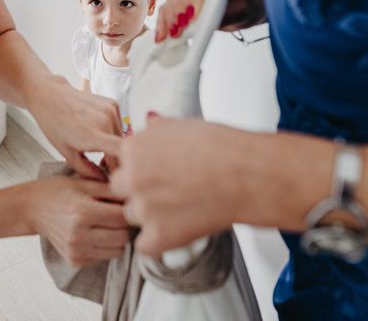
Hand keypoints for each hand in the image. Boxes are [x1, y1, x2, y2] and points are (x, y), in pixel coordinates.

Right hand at [28, 176, 129, 265]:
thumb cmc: (58, 191)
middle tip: (117, 214)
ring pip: (117, 250)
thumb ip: (112, 190)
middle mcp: (79, 235)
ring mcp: (76, 250)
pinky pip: (105, 257)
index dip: (129, 209)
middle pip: (123, 237)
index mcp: (82, 212)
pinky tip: (95, 233)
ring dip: (117, 237)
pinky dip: (105, 246)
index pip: (123, 217)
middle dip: (124, 225)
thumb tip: (137, 197)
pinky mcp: (75, 261)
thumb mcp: (84, 183)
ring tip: (106, 223)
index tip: (126, 203)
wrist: (32, 208)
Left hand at [29, 77, 122, 180]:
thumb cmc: (54, 123)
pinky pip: (119, 124)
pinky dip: (112, 131)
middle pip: (123, 148)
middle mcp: (105, 121)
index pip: (121, 155)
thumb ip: (87, 170)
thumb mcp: (67, 153)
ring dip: (115, 145)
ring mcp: (111, 110)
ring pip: (122, 136)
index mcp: (92, 135)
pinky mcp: (113, 103)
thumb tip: (103, 180)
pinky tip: (98, 131)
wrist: (50, 96)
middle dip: (116, 159)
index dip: (122, 168)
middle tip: (103, 165)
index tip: (115, 175)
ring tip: (97, 147)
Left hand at [110, 115, 253, 256]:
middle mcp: (132, 177)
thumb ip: (158, 128)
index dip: (141, 168)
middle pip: (121, 189)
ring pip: (132, 215)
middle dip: (139, 191)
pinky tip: (180, 227)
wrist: (246, 175)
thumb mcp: (183, 125)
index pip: (122, 161)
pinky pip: (144, 244)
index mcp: (134, 149)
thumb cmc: (222, 148)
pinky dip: (159, 241)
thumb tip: (150, 123)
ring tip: (182, 207)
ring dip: (150, 215)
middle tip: (169, 190)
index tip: (159, 171)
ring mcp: (143, 208)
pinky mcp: (156, 236)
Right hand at [155, 0, 264, 41]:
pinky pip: (167, 4)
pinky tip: (163, 35)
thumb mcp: (241, 12)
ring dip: (168, 16)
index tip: (192, 18)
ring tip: (171, 35)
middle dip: (178, 10)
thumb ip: (222, 16)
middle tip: (179, 30)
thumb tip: (201, 25)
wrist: (243, 5)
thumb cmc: (245, 6)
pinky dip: (164, 21)